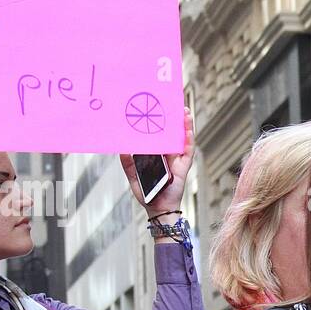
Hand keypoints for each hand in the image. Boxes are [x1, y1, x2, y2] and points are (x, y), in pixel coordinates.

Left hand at [120, 105, 194, 219]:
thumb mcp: (133, 175)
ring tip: (184, 110)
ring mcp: (177, 158)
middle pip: (171, 132)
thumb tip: (122, 149)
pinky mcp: (183, 165)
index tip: (156, 107)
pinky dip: (189, 137)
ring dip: (184, 123)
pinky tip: (188, 127)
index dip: (158, 121)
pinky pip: (188, 149)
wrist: (157, 207)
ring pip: (182, 137)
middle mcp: (167, 154)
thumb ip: (128, 163)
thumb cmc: (146, 192)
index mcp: (155, 154)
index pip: (157, 134)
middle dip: (172, 118)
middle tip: (172, 102)